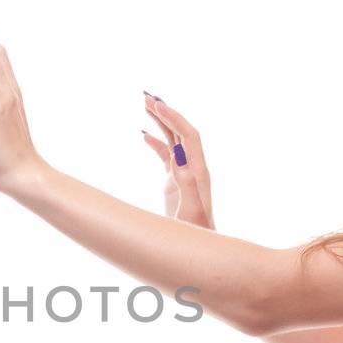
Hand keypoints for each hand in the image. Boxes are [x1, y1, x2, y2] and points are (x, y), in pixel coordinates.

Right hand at [139, 94, 213, 229]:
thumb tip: (179, 157)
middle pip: (181, 131)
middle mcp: (193, 168)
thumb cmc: (195, 233)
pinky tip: (143, 134)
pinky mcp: (175, 181)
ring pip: (173, 140)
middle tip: (147, 95)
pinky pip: (166, 154)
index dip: (174, 118)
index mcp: (198, 172)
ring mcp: (184, 173)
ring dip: (160, 122)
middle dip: (166, 112)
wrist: (197, 246)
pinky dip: (156, 142)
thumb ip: (187, 185)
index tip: (157, 104)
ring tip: (145, 104)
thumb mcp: (192, 211)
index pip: (188, 136)